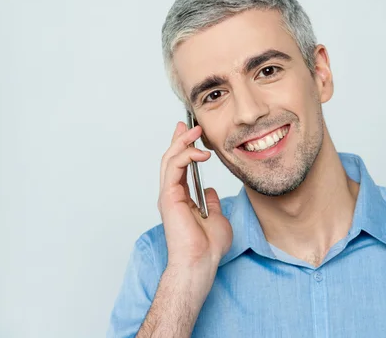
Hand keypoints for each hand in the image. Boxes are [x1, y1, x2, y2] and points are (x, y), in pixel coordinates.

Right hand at [158, 121, 232, 272]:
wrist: (201, 261)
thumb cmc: (208, 247)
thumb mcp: (216, 217)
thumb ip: (210, 202)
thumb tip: (209, 191)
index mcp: (181, 198)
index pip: (179, 167)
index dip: (183, 147)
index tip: (190, 133)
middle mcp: (172, 194)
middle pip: (171, 159)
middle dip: (180, 139)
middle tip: (191, 125)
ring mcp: (168, 195)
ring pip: (170, 159)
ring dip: (183, 142)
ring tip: (196, 131)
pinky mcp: (169, 196)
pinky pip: (174, 167)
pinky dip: (186, 155)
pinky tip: (201, 153)